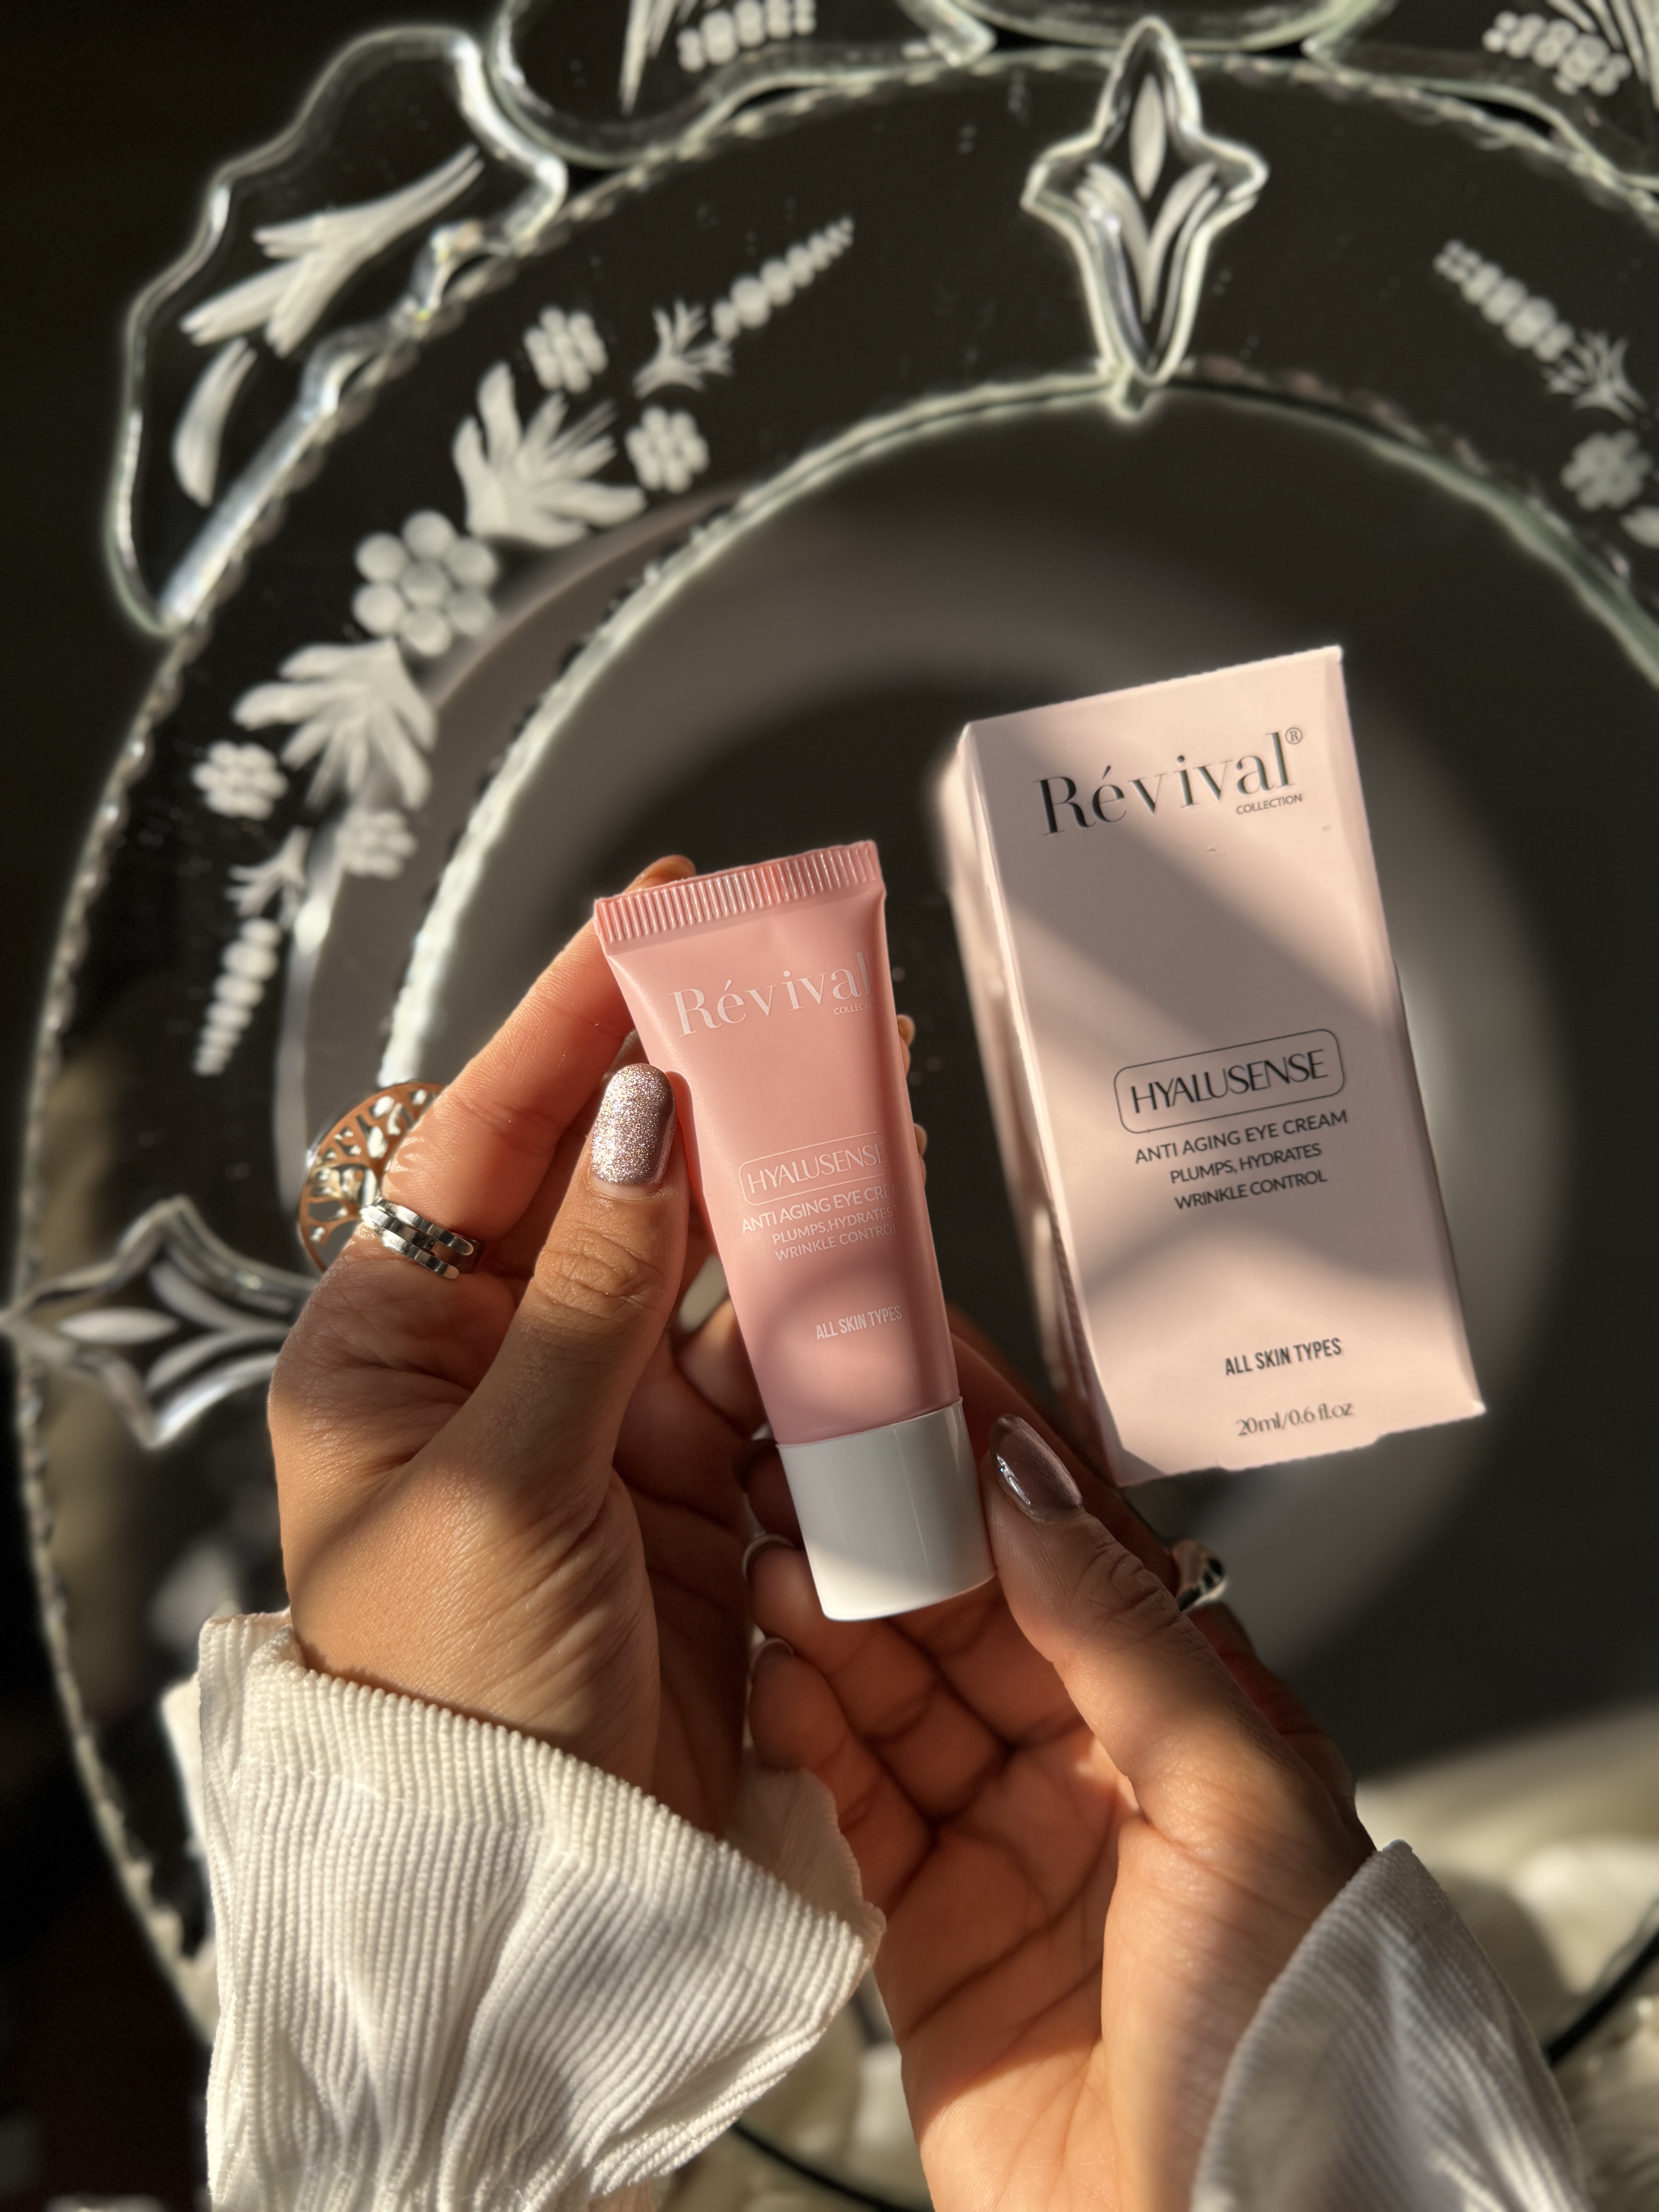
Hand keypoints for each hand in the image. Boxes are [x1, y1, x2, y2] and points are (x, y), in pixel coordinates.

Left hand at [269, 858, 756, 1832]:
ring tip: (849, 1090)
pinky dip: (812, 1312)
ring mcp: (600, 1422)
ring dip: (769, 1191)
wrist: (535, 1888)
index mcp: (389, 1350)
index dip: (566, 1022)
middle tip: (782, 977)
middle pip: (603, 1186)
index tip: (645, 915)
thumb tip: (640, 1115)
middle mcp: (491, 1368)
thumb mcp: (503, 1478)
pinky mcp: (695, 1485)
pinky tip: (859, 1245)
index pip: (481, 1142)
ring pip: (701, 1270)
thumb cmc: (456, 1695)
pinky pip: (763, 1366)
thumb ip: (586, 1295)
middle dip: (690, 1084)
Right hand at [747, 1342, 1371, 2210]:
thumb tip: (1030, 1477)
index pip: (1073, 1549)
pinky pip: (851, 1802)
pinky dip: (808, 1734)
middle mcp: (1094, 1772)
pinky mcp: (924, 1932)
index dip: (988, 1457)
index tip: (911, 1372)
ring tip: (772, 1559)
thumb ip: (1125, 1628)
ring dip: (830, 1620)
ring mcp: (1003, 1847)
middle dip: (883, 1530)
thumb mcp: (1240, 1797)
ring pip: (895, 1695)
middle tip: (801, 1454)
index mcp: (1192, 1724)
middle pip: (966, 1613)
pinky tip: (775, 1678)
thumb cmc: (1285, 2038)